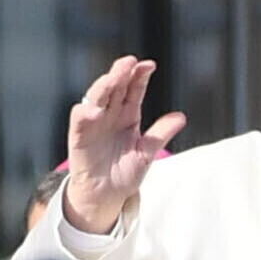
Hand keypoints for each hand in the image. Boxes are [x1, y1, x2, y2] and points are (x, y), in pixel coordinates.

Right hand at [62, 56, 186, 233]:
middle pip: (115, 87)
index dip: (140, 76)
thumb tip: (181, 117)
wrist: (106, 196)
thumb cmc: (124, 173)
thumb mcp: (147, 152)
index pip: (133, 89)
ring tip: (114, 77)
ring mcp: (94, 123)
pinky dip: (85, 111)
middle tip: (130, 62)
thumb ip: (161, 133)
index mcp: (128, 115)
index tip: (149, 65)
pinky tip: (95, 107)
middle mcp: (110, 114)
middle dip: (121, 73)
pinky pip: (80, 119)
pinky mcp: (79, 135)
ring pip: (97, 97)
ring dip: (104, 85)